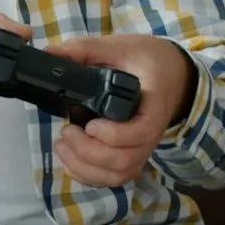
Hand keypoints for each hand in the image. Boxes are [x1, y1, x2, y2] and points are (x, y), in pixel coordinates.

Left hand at [40, 34, 195, 186]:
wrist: (174, 74)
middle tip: (67, 131)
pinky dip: (89, 175)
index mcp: (153, 105)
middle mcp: (151, 134)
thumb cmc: (147, 60)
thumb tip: (50, 53)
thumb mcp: (120, 46)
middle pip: (125, 160)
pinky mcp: (131, 155)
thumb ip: (86, 49)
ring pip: (118, 174)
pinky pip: (113, 178)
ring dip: (84, 166)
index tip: (90, 124)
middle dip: (88, 151)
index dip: (114, 135)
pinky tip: (69, 160)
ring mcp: (141, 148)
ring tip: (63, 144)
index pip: (142, 132)